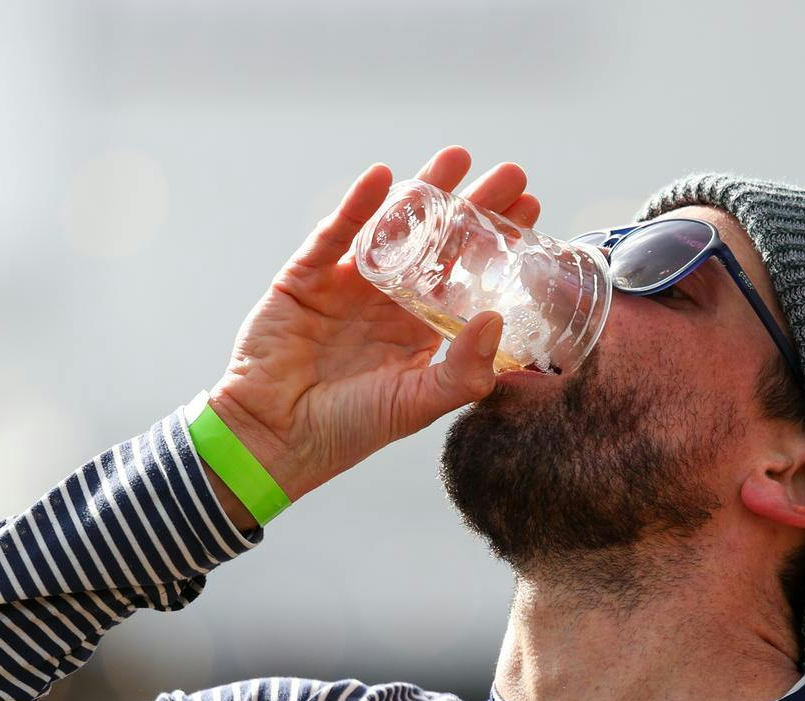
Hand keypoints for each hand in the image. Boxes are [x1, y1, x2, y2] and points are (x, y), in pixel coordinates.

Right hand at [203, 146, 540, 522]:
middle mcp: (387, 304)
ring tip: (458, 159)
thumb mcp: (416, 405)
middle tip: (512, 175)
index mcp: (418, 333)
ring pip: (390, 229)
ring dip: (422, 192)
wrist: (273, 438)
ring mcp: (346, 287)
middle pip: (437, 244)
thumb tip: (496, 318)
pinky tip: (382, 177)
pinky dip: (357, 206)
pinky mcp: (305, 279)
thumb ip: (462, 371)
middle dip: (472, 207)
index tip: (530, 212)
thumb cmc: (347, 430)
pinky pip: (333, 235)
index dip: (494, 245)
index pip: (466, 279)